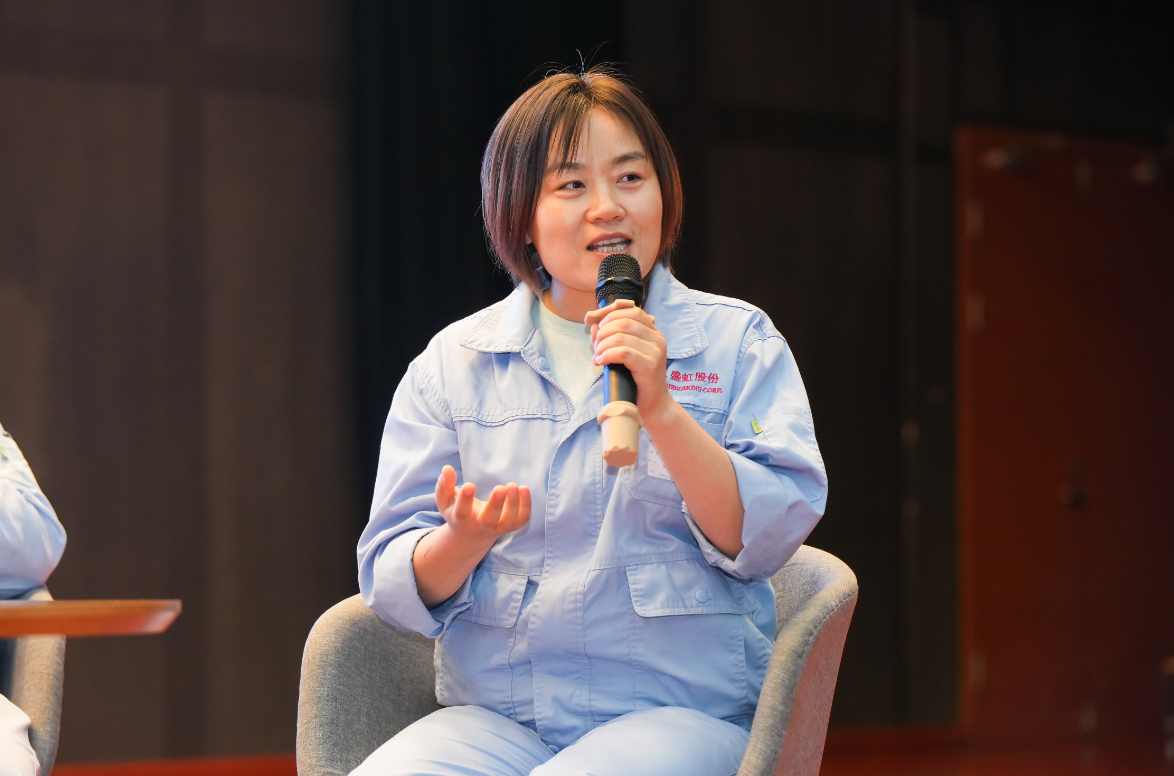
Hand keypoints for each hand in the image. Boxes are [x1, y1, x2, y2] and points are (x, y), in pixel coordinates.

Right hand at [434, 465, 530, 541]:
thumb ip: (444, 485)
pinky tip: (524, 488)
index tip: (469, 485)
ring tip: (514, 486)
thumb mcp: (445, 500)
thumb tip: (447, 468)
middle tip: (500, 488)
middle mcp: (480, 526)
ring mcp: (497, 528)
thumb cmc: (456, 511)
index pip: (462, 512)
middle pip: (489, 520)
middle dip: (495, 505)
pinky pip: (521, 519)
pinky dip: (526, 506)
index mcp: (462, 520)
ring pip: (508, 522)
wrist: (471, 534)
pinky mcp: (510, 526)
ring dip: (513, 505)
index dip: (465, 500)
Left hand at [585, 299, 671, 424]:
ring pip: (620, 336)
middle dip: (603, 331)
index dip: (608, 312)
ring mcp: (656, 351)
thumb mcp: (623, 353)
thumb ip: (610, 336)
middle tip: (595, 346)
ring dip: (602, 345)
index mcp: (653, 332)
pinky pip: (623, 352)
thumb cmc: (636, 380)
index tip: (591, 321)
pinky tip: (600, 361)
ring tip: (597, 356)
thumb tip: (591, 320)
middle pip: (623, 321)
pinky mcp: (650, 365)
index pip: (631, 310)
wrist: (653, 406)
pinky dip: (607, 355)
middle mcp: (657, 338)